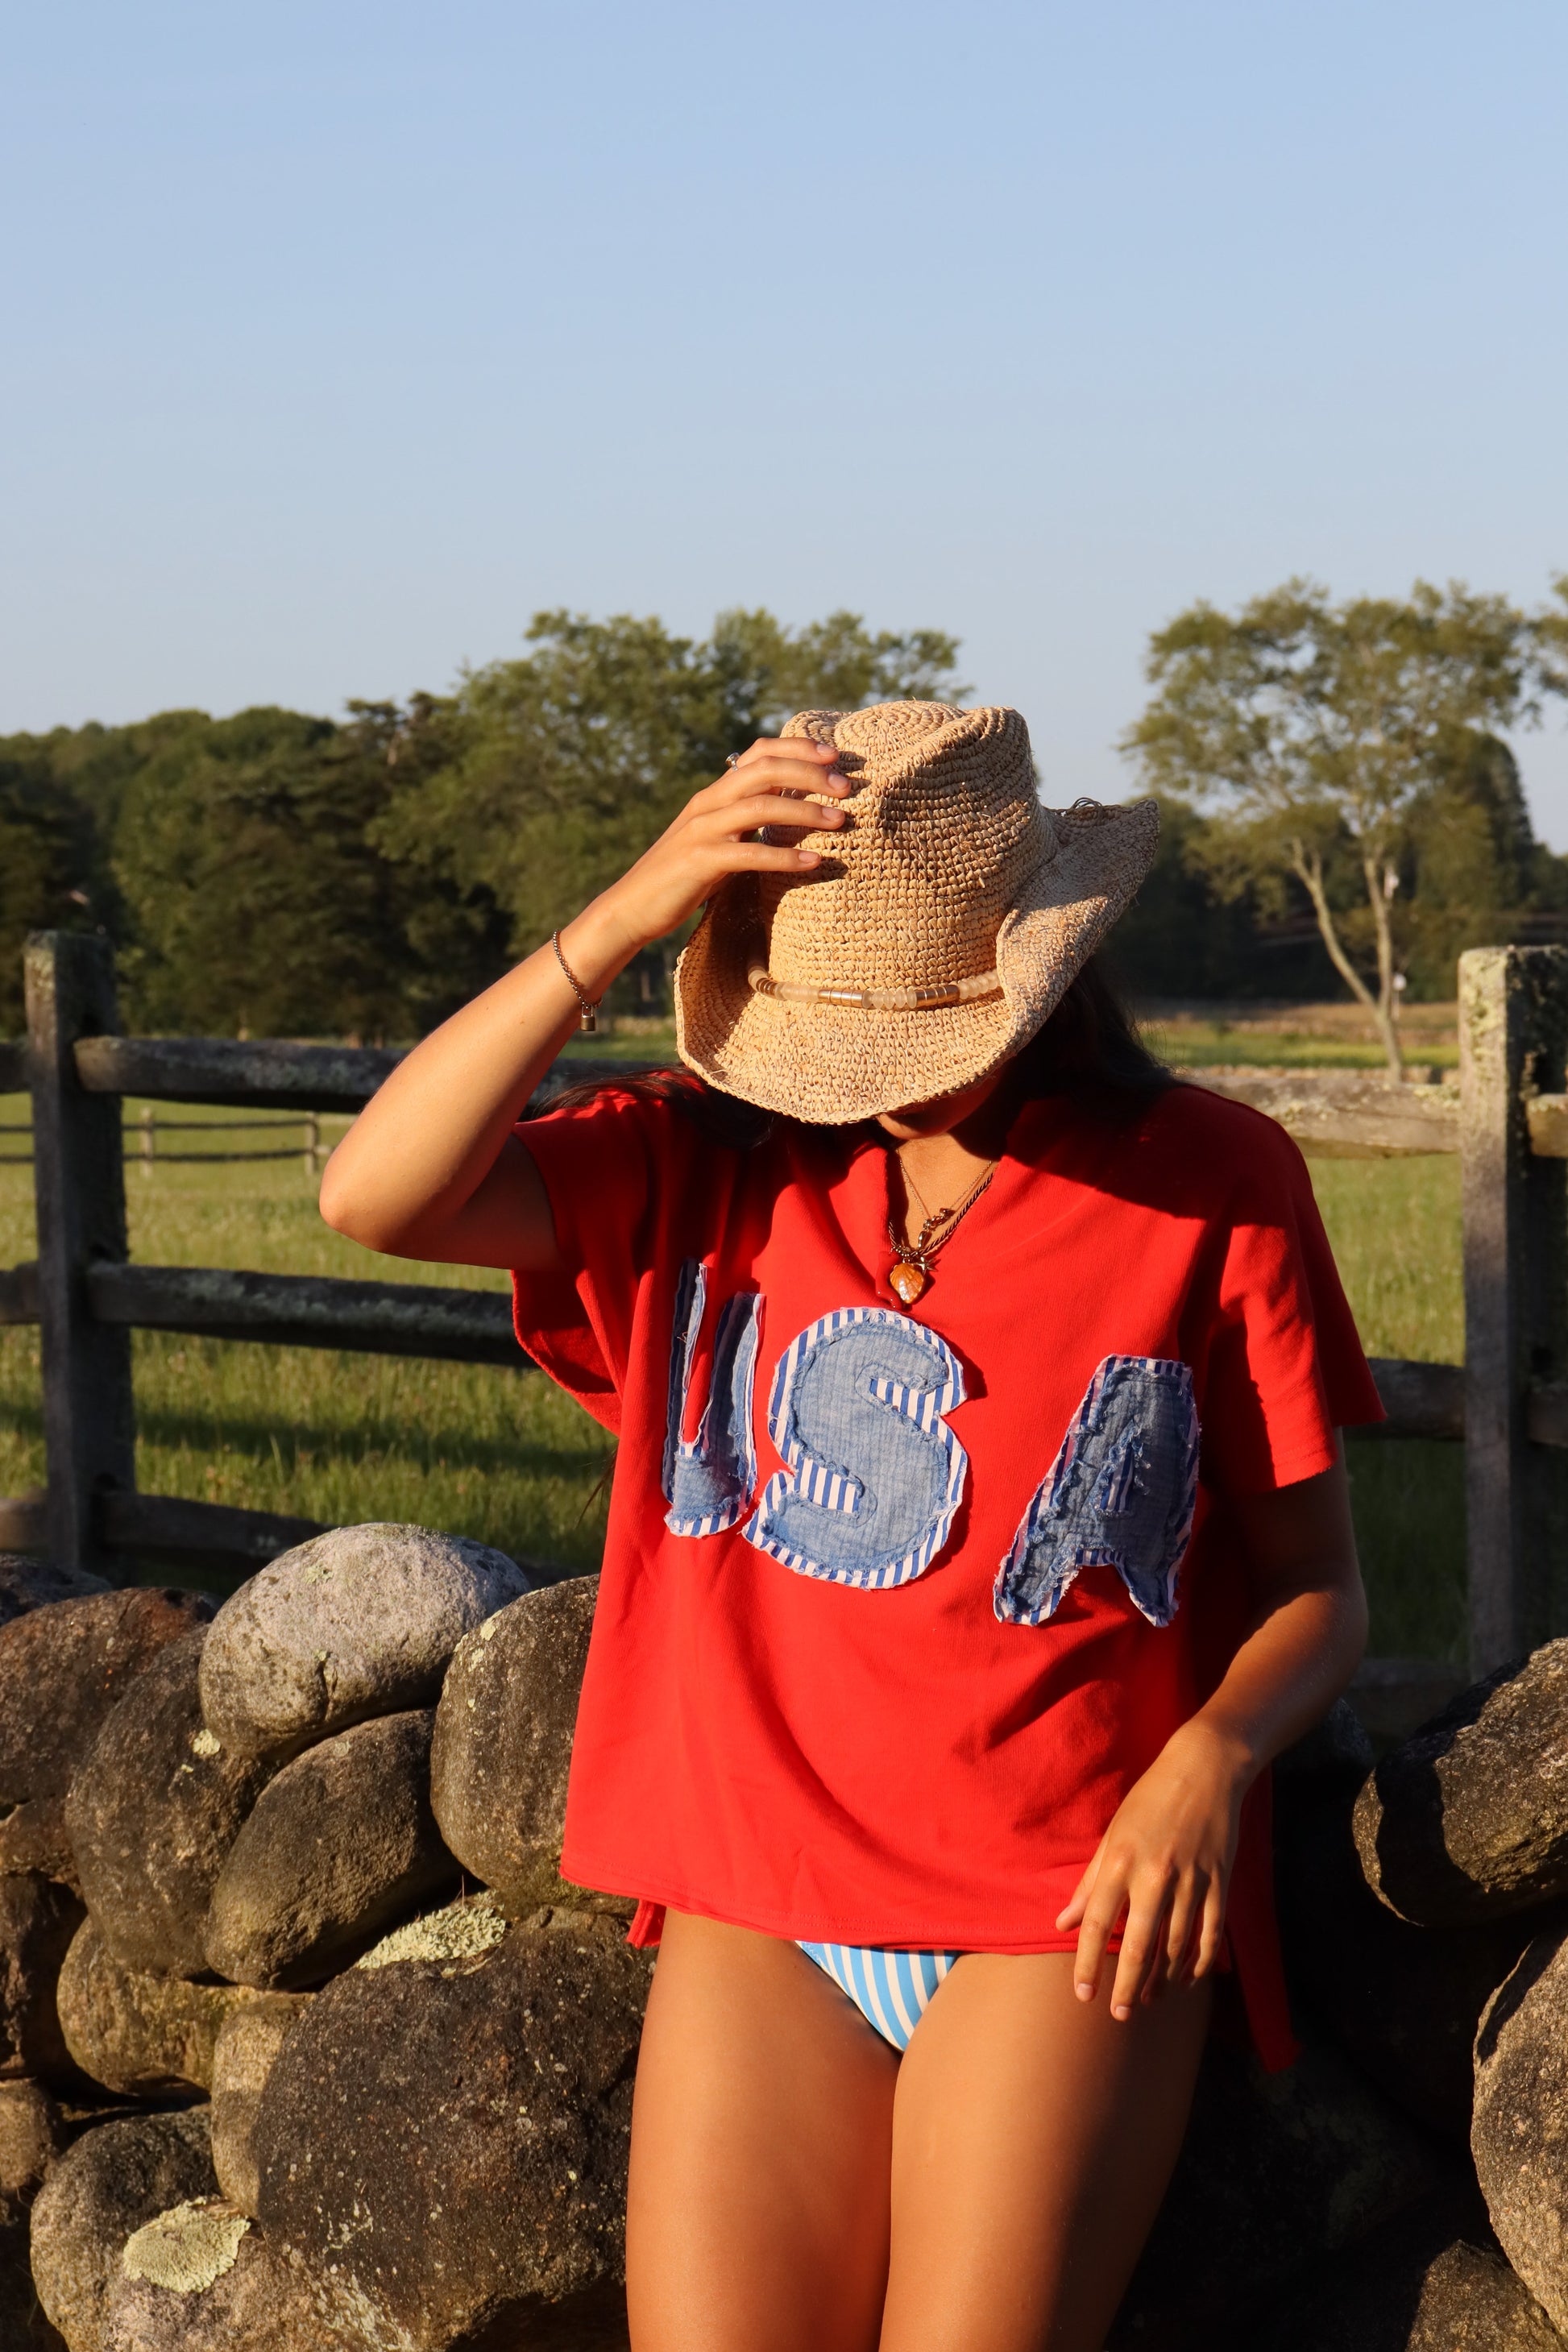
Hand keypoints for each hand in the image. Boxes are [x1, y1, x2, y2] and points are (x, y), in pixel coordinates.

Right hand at [583, 737, 849, 966]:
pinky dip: (784, 857)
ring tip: (840, 821)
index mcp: (715, 794)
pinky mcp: (699, 862)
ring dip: (805, 811)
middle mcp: (709, 803)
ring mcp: (702, 830)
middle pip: (765, 770)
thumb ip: (746, 824)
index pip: (759, 753)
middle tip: (847, 787)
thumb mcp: (718, 840)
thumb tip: (791, 815)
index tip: (835, 756)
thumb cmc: (683, 878)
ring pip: (760, 806)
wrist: (632, 907)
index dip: (798, 748)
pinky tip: (814, 863)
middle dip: (810, 773)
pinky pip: (748, 854)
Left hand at [1053, 1719, 1253, 2020]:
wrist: (1204, 1769)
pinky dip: (1200, 1962)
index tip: (1083, 1994)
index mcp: (1121, 1861)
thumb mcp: (1113, 1834)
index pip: (1098, 1923)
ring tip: (1149, 2000)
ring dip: (1162, 1979)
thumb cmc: (1150, 1801)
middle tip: (1119, 2013)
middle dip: (1127, 1985)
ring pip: (1176, 1946)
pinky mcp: (1219, 1882)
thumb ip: (1090, 1882)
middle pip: (1138, 1945)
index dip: (1087, 1962)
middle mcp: (1154, 1875)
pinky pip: (1210, 1934)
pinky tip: (1189, 1980)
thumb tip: (1063, 1922)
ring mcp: (1191, 1881)